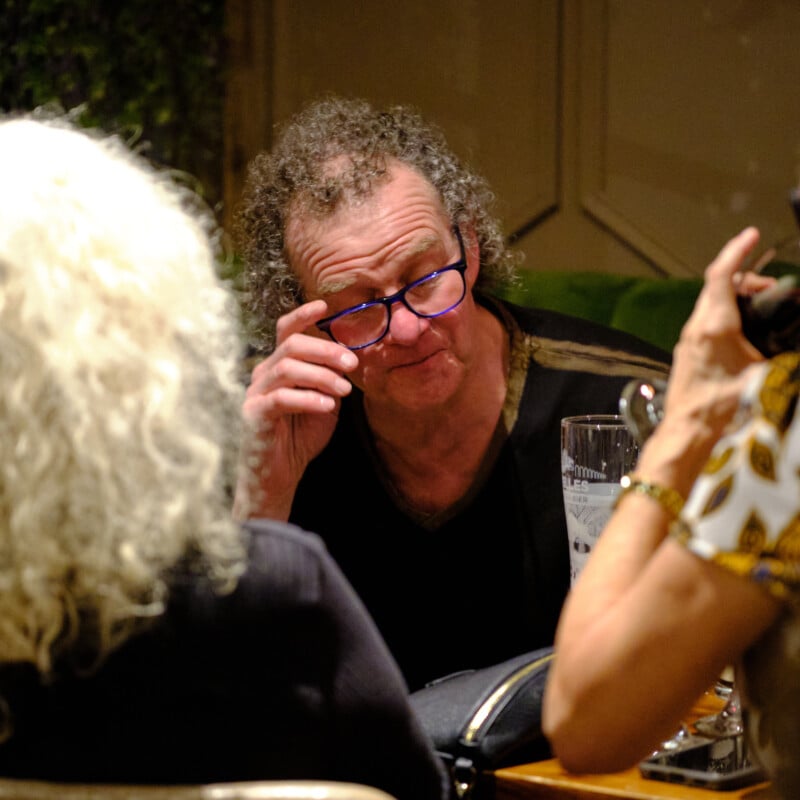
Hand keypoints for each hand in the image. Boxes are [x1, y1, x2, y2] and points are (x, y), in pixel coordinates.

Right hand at [234, 299, 358, 519]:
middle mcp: (263, 374)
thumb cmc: (301, 437)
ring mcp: (255, 393)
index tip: (325, 306)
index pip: (286, 331)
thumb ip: (332, 380)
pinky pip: (281, 398)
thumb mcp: (325, 403)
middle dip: (326, 351)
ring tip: (344, 390)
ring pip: (287, 368)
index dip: (303, 315)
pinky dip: (309, 398)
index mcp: (279, 366)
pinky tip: (328, 406)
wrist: (278, 474)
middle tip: (352, 365)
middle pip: (292, 346)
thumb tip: (353, 359)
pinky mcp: (253, 415)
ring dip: (322, 376)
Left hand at [639, 227, 766, 492]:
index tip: (752, 235)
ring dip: (735, 297)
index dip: (737, 250)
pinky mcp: (687, 355)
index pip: (721, 275)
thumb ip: (786, 356)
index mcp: (713, 325)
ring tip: (763, 306)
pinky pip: (706, 323)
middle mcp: (696, 328)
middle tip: (772, 286)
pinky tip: (745, 331)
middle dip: (745, 277)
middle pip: (717, 286)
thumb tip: (793, 350)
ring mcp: (688, 341)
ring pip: (710, 305)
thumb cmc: (721, 410)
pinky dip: (726, 314)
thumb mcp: (765, 378)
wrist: (687, 436)